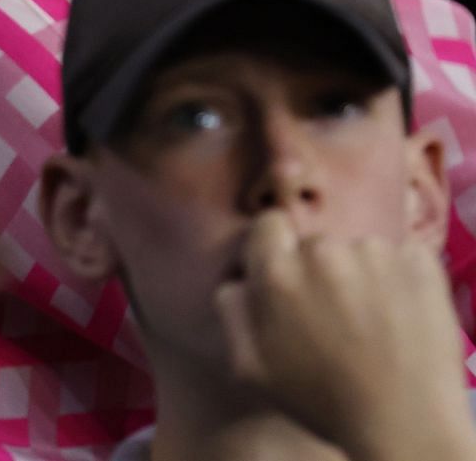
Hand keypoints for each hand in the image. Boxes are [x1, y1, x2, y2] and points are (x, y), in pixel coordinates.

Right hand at [215, 211, 475, 460]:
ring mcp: (375, 254)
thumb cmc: (320, 401)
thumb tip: (238, 281)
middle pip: (316, 243)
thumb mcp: (249, 368)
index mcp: (277, 271)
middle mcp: (323, 251)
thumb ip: (231, 312)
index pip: (269, 225)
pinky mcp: (419, 264)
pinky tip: (400, 315)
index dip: (275, 249)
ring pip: (359, 251)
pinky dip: (401, 277)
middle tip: (333, 314)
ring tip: (371, 321)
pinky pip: (403, 256)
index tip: (289, 279)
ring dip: (360, 275)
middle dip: (319, 270)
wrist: (403, 425)